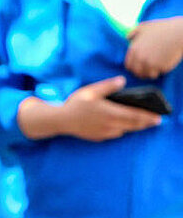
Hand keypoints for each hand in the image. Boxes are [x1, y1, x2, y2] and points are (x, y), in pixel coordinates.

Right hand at [39, 76, 164, 141]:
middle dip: (145, 123)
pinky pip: (116, 134)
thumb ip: (108, 86)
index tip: (158, 118)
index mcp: (110, 112)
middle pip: (133, 125)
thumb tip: (122, 81)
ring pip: (125, 130)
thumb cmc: (75, 104)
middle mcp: (110, 124)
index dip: (147, 117)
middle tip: (155, 121)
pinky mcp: (100, 137)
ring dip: (134, 127)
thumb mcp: (90, 91)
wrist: (60, 120)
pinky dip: (122, 130)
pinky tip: (122, 125)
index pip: (134, 116)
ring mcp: (105, 132)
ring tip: (141, 123)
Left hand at [127, 17, 182, 78]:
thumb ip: (133, 32)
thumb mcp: (144, 27)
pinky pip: (159, 73)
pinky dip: (160, 71)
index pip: (128, 65)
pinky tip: (163, 64)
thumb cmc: (162, 28)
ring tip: (155, 68)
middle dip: (141, 72)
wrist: (178, 33)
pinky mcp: (163, 67)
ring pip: (148, 75)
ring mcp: (151, 64)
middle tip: (147, 69)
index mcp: (134, 49)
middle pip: (136, 73)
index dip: (133, 67)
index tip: (138, 66)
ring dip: (150, 73)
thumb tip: (128, 38)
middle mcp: (140, 58)